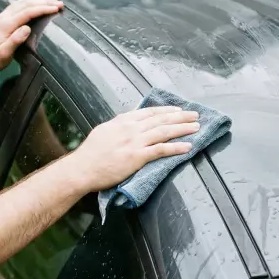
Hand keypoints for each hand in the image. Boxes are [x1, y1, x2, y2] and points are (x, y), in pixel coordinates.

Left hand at [0, 0, 63, 71]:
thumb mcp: (4, 53)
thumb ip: (15, 40)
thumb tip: (27, 29)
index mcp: (7, 24)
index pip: (28, 12)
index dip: (42, 9)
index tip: (56, 8)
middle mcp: (5, 16)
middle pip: (26, 3)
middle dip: (44, 2)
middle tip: (59, 2)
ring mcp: (4, 16)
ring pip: (23, 2)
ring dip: (38, 0)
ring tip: (51, 1)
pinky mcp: (4, 18)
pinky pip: (19, 5)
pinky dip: (31, 2)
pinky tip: (37, 3)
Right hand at [65, 106, 199, 193]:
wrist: (82, 168)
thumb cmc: (89, 155)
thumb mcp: (103, 132)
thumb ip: (118, 127)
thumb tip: (126, 124)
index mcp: (122, 121)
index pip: (149, 112)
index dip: (166, 110)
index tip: (177, 110)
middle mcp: (130, 128)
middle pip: (160, 119)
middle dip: (180, 116)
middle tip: (195, 115)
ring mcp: (135, 142)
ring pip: (164, 131)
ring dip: (183, 129)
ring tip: (196, 127)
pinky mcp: (137, 157)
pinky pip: (161, 150)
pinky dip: (176, 147)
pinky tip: (188, 147)